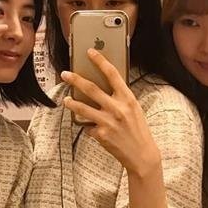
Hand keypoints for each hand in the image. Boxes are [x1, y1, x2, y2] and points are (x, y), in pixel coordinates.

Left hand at [61, 49, 160, 178]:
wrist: (141, 154)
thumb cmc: (137, 129)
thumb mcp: (134, 108)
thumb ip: (120, 97)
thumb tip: (102, 86)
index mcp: (127, 98)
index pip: (112, 74)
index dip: (100, 61)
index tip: (90, 52)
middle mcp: (117, 108)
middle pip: (91, 89)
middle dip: (75, 80)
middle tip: (65, 74)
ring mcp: (108, 121)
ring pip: (82, 108)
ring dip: (71, 102)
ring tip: (66, 100)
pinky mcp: (100, 134)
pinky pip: (87, 126)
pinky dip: (87, 126)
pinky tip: (90, 128)